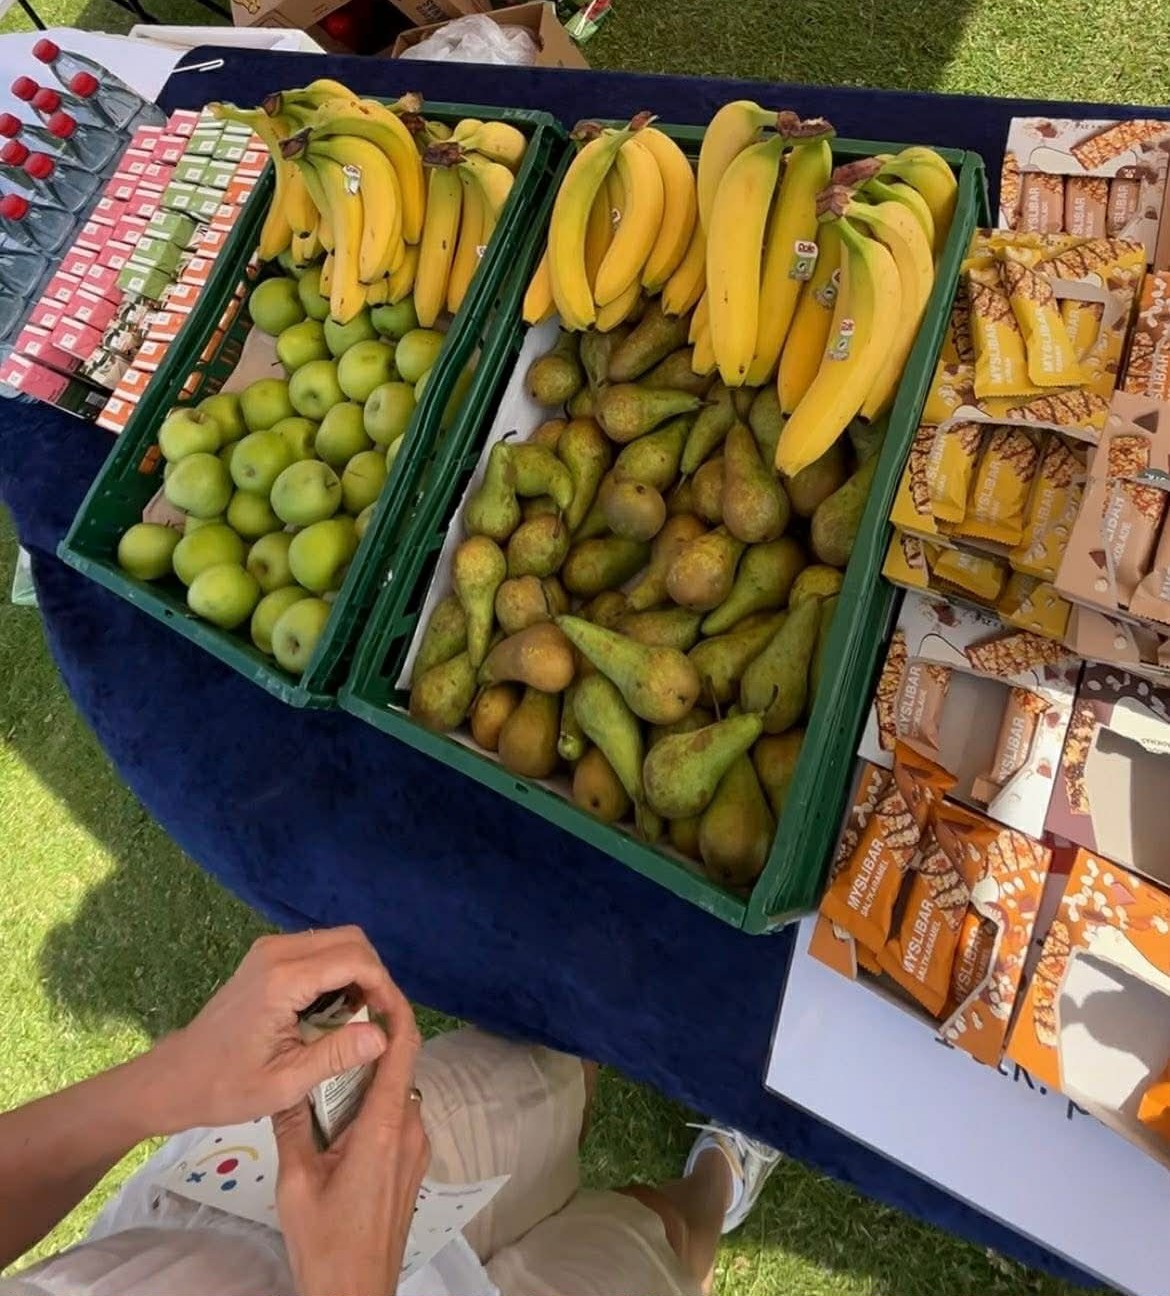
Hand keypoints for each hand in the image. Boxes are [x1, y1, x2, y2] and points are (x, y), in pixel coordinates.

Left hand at [144, 927, 396, 1134]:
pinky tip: (335, 1010)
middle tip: (379, 1018)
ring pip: (337, 941)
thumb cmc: (227, 1087)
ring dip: (358, 973)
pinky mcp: (267, 957)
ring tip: (361, 1018)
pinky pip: (318, 950)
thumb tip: (384, 1036)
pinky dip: (338, 972)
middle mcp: (278, 952)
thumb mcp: (286, 1083)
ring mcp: (270, 950)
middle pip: (352, 940)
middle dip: (375, 976)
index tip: (392, 1022)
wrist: (175, 1078)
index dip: (384, 988)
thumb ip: (337, 1055)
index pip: (356, 961)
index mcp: (283, 980)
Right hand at [273, 975, 427, 1295]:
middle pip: (400, 1067)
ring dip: (371, 1077)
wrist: (355, 1292)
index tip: (373, 984)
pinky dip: (377, 1104)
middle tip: (334, 1024)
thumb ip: (293, 1126)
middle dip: (371, 1043)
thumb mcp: (295, 1181)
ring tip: (331, 1067)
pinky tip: (343, 1114)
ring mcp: (417, 1148)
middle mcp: (411, 1129)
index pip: (402, 1049)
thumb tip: (287, 1078)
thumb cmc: (325, 1239)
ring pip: (398, 1093)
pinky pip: (399, 1118)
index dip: (394, 1010)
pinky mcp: (413, 1165)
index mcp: (385, 1126)